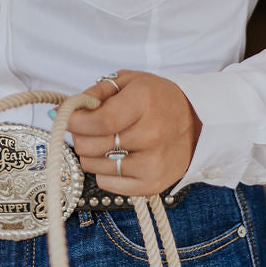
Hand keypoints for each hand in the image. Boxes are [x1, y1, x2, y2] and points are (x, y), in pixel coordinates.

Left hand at [66, 70, 201, 196]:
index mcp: (144, 102)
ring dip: (91, 154)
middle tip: (87, 128)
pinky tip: (115, 157)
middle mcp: (151, 134)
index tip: (67, 118)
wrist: (198, 123)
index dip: (75, 122)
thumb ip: (98, 91)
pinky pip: (108, 184)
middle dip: (80, 136)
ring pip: (95, 166)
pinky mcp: (152, 185)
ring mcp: (153, 163)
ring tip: (104, 142)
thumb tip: (67, 108)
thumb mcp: (131, 81)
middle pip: (92, 145)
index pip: (99, 121)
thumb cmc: (159, 99)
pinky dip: (104, 172)